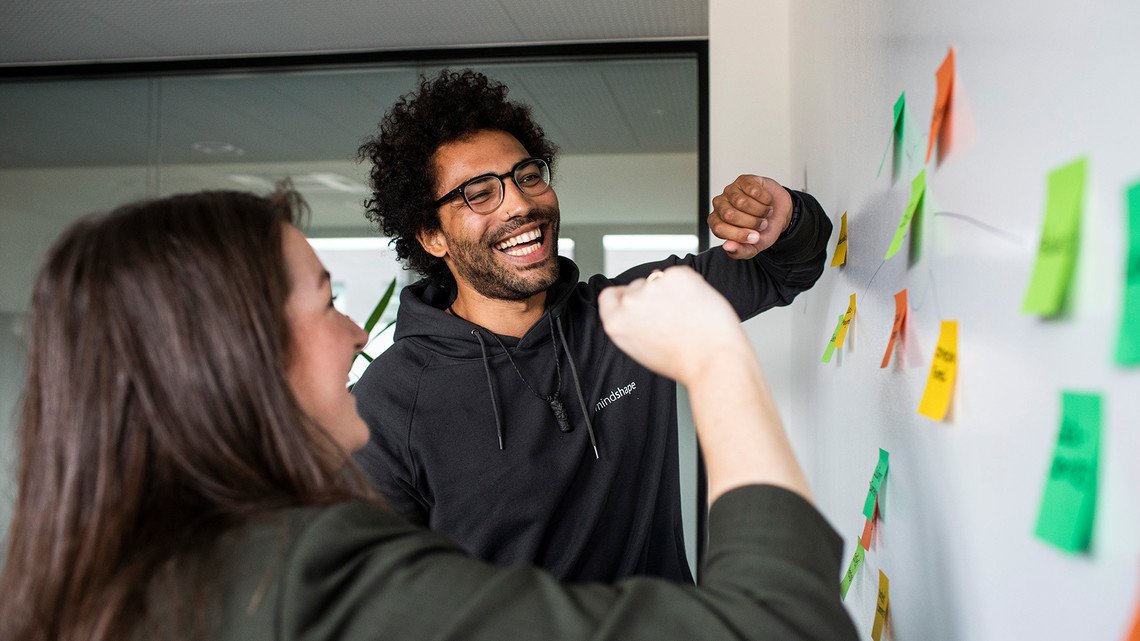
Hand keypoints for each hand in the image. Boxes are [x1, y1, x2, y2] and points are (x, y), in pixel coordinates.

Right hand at [598, 267, 748, 386]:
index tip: (636, 301)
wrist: (713, 359)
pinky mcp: (678, 275)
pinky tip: (695, 306)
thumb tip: (637, 312)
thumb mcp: (642, 349)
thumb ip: (632, 326)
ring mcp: (654, 286)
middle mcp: (631, 302)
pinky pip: (680, 276)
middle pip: (636, 286)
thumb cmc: (684, 361)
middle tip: (670, 315)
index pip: (609, 296)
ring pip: (659, 280)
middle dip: (650, 296)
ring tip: (686, 315)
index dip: (623, 298)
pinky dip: (688, 286)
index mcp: (617, 322)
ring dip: (670, 291)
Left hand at [708, 175, 793, 259]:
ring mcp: (731, 191)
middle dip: (751, 222)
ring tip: (765, 213)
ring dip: (760, 211)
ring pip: (742, 202)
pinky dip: (766, 199)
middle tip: (762, 224)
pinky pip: (754, 190)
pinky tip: (766, 201)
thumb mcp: (753, 247)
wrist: (779, 213)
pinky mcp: (743, 180)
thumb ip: (739, 251)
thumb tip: (727, 247)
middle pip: (730, 215)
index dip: (739, 235)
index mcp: (717, 222)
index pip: (719, 229)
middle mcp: (720, 205)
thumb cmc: (762, 229)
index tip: (755, 237)